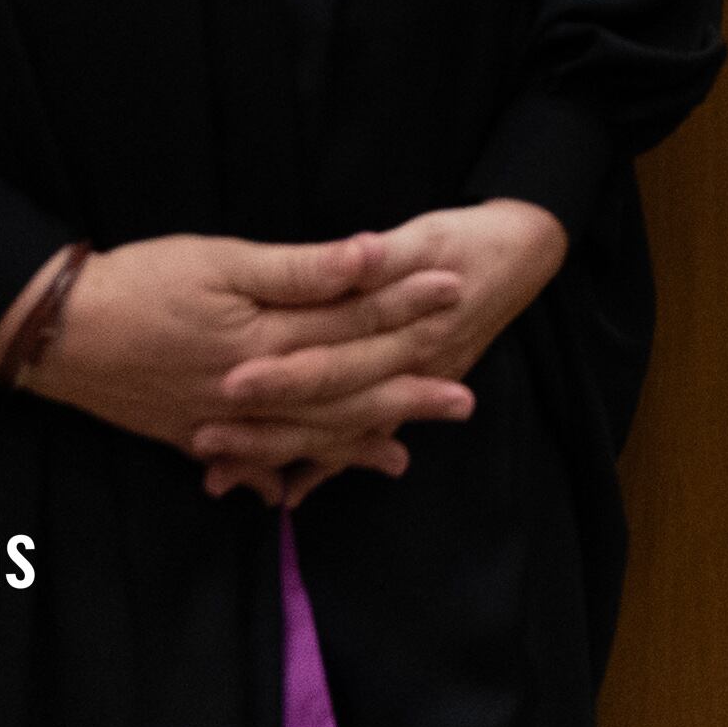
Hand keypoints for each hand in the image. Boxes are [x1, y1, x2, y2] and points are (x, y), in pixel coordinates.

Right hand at [20, 233, 472, 506]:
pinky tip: (296, 488)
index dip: (408, 307)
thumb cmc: (142, 282)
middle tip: (465, 401)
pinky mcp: (191, 434)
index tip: (456, 294)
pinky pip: (251, 460)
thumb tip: (373, 257)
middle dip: (406, 392)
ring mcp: (223, 422)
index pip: (356, 322)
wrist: (54, 333)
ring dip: (355, 444)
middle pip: (344, 391)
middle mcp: (256, 391)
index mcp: (270, 341)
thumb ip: (301, 269)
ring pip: (303, 437)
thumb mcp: (223, 260)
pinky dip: (279, 472)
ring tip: (403, 456)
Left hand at [191, 201, 569, 500]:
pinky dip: (324, 466)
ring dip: (281, 457)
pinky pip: (360, 439)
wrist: (524, 252)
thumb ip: (385, 257)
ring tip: (220, 479)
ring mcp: (409, 389)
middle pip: (327, 413)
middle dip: (265, 431)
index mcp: (410, 333)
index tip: (231, 386)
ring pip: (339, 437)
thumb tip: (357, 257)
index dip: (284, 376)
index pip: (334, 362)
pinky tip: (286, 490)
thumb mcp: (428, 236)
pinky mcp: (406, 391)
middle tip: (203, 443)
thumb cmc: (470, 239)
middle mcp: (408, 373)